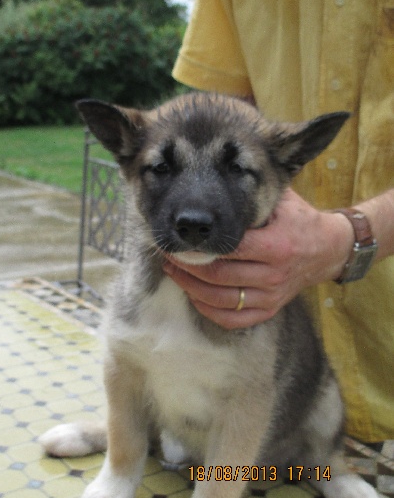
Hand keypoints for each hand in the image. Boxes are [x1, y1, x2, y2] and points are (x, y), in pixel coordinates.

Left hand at [163, 189, 353, 329]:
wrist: (328, 250)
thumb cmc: (299, 220)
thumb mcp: (282, 201)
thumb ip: (254, 193)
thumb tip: (218, 178)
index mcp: (276, 245)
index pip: (230, 249)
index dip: (199, 247)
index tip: (180, 239)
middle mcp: (274, 274)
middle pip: (219, 276)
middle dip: (188, 267)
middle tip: (169, 256)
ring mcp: (272, 296)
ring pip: (221, 300)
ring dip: (191, 288)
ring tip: (175, 273)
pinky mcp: (270, 309)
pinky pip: (233, 319)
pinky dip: (209, 310)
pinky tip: (194, 296)